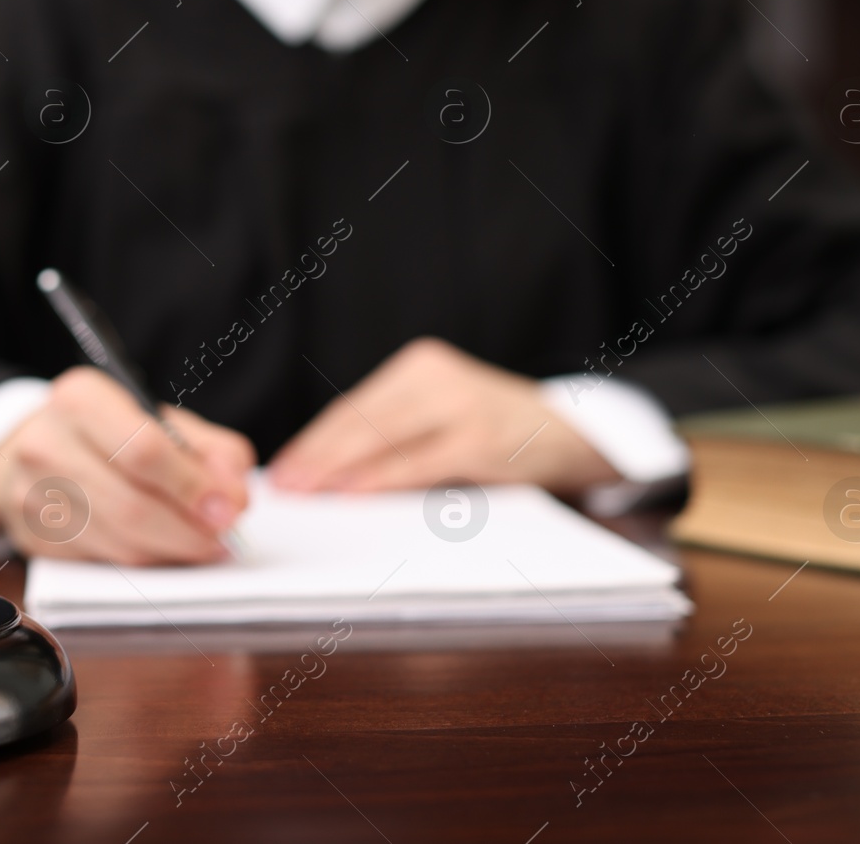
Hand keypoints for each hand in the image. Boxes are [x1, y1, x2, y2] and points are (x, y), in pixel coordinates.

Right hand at [0, 367, 255, 564]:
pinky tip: (165, 550)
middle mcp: (46, 444)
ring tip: (202, 544)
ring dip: (172, 552)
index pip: (143, 449)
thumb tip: (234, 496)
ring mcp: (31, 496)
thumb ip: (210, 449)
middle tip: (224, 538)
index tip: (230, 509)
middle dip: (189, 530)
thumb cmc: (108, 433)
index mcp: (81, 399)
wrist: (30, 448)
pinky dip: (145, 562)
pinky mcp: (34, 539)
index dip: (192, 486)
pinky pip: (104, 564)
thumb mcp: (160, 419)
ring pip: (119, 543)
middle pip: (131, 505)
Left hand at [268, 337, 616, 493]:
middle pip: (360, 420)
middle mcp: (438, 376)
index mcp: (421, 366)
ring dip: (338, 470)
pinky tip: (352, 493)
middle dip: (317, 457)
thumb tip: (326, 473)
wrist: (577, 434)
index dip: (314, 441)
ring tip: (306, 493)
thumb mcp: (443, 416)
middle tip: (282, 486)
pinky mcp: (481, 439)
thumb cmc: (497, 432)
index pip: (353, 408)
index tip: (282, 469)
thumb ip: (396, 434)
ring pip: (382, 439)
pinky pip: (418, 463)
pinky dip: (380, 479)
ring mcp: (461, 404)